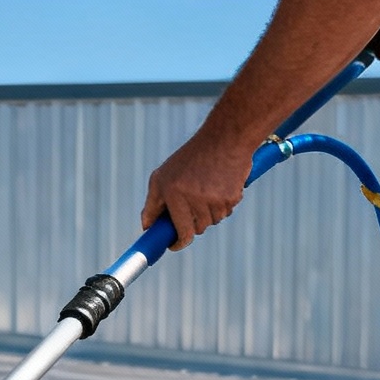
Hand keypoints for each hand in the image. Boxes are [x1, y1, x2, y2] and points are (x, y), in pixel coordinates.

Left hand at [141, 126, 254, 249]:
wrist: (225, 137)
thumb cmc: (190, 157)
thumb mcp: (162, 176)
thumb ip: (152, 204)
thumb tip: (147, 227)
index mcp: (175, 196)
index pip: (182, 234)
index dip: (178, 242)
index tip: (175, 243)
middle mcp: (195, 200)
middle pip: (198, 229)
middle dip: (194, 221)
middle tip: (192, 203)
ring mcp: (216, 200)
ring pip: (213, 220)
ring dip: (209, 211)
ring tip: (207, 188)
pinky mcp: (233, 197)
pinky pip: (227, 211)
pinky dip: (223, 203)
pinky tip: (220, 184)